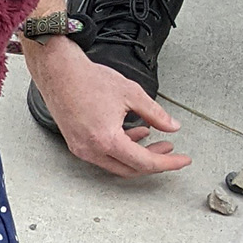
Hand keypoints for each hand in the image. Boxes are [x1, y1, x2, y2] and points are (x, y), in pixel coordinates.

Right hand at [25, 36, 189, 176]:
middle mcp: (91, 150)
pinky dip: (121, 149)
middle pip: (129, 169)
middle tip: (169, 150)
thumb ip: (155, 114)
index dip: (167, 163)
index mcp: (106, 140)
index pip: (144, 162)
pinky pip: (103, 155)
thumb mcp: (132, 94)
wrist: (60, 73)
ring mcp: (81, 148)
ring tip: (154, 139)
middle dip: (152, 162)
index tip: (181, 160)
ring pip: (116, 164)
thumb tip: (172, 126)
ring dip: (136, 155)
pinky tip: (133, 133)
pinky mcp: (76, 143)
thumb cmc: (88, 81)